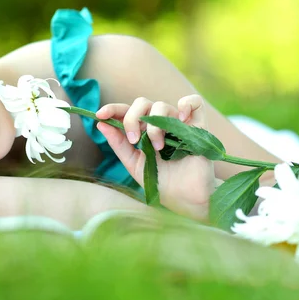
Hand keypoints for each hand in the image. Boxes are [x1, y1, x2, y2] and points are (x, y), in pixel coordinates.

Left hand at [95, 95, 215, 221]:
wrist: (185, 197)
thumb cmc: (160, 180)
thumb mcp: (134, 164)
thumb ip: (119, 144)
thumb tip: (101, 124)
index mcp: (142, 130)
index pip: (126, 111)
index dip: (112, 108)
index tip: (100, 115)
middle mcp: (159, 123)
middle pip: (142, 103)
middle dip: (132, 118)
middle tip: (134, 139)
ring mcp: (178, 123)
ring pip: (162, 105)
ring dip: (155, 126)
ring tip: (158, 147)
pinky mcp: (198, 126)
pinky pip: (194, 102)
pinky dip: (186, 104)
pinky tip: (180, 118)